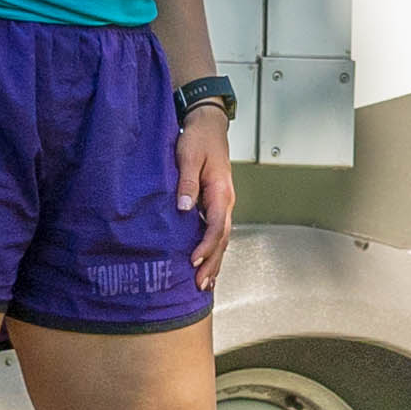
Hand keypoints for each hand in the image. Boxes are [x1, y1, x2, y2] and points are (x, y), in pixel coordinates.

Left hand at [174, 91, 237, 285]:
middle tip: (200, 283)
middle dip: (212, 263)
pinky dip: (213, 250)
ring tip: (205, 282)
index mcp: (221, 192)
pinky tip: (206, 262)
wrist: (208, 126)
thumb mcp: (189, 157)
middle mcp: (225, 201)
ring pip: (222, 239)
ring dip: (214, 261)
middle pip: (222, 239)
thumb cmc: (199, 140)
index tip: (193, 260)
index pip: (217, 226)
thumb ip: (187, 183)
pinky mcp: (215, 204)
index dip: (206, 246)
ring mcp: (222, 204)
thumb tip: (184, 208)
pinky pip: (216, 232)